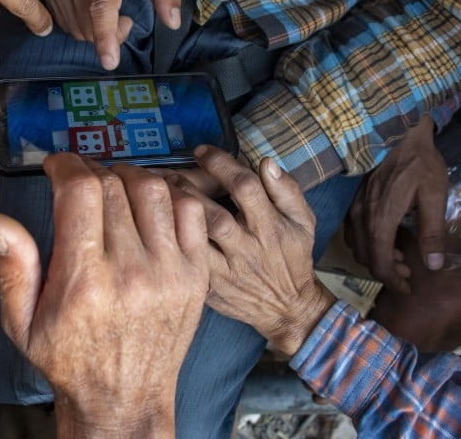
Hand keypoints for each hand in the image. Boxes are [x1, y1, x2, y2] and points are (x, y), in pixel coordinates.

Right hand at [0, 153, 208, 437]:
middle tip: (79, 177)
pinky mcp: (196, 275)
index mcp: (84, 280)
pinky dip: (171, 194)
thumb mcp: (21, 322)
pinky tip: (149, 201)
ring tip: (113, 185)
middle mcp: (130, 272)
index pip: (80, 192)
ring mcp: (169, 272)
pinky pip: (191, 211)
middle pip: (113, 185)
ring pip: (153, 189)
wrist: (123, 399)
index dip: (66, 165)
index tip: (56, 166)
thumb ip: (11, 268)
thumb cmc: (69, 359)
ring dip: (129, 176)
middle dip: (91, 170)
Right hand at [43, 0, 180, 70]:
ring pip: (76, 30)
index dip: (105, 35)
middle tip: (124, 17)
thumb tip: (173, 21)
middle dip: (111, 34)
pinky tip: (90, 7)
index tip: (110, 61)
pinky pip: (63, 23)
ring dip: (94, 30)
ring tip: (107, 9)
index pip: (102, 6)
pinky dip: (80, 24)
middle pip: (90, 27)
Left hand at [167, 146, 334, 355]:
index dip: (221, 165)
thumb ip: (287, 190)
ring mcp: (228, 272)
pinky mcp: (211, 289)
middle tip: (169, 172)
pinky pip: (187, 264)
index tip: (201, 151)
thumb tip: (266, 162)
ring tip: (159, 194)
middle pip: (215, 216)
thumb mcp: (303, 221)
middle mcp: (248, 249)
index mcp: (270, 227)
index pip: (245, 188)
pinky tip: (157, 226)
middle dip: (189, 189)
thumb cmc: (292, 257)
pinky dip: (171, 243)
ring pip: (197, 241)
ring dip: (176, 215)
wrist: (287, 308)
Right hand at [345, 116, 448, 293]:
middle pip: (367, 258)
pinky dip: (368, 243)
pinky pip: (353, 232)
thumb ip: (433, 231)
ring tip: (401, 256)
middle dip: (387, 271)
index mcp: (382, 220)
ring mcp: (356, 208)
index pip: (380, 263)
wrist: (398, 131)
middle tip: (410, 272)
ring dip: (376, 257)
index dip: (393, 281)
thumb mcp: (435, 195)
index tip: (409, 289)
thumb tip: (434, 266)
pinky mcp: (355, 200)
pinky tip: (387, 237)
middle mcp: (363, 217)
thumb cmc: (420, 162)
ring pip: (357, 246)